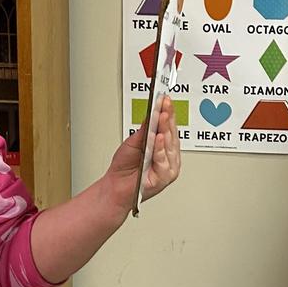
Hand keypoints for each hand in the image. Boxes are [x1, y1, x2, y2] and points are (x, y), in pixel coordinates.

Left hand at [104, 95, 181, 212]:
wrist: (116, 186)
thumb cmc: (124, 167)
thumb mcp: (133, 142)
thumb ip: (144, 130)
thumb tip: (151, 114)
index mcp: (163, 147)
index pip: (168, 126)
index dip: (167, 112)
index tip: (165, 99)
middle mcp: (168, 156)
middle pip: (171, 133)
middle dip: (167, 117)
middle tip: (165, 104)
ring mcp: (168, 166)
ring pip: (169, 145)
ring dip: (165, 129)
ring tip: (162, 115)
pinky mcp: (164, 176)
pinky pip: (163, 160)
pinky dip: (160, 148)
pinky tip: (159, 137)